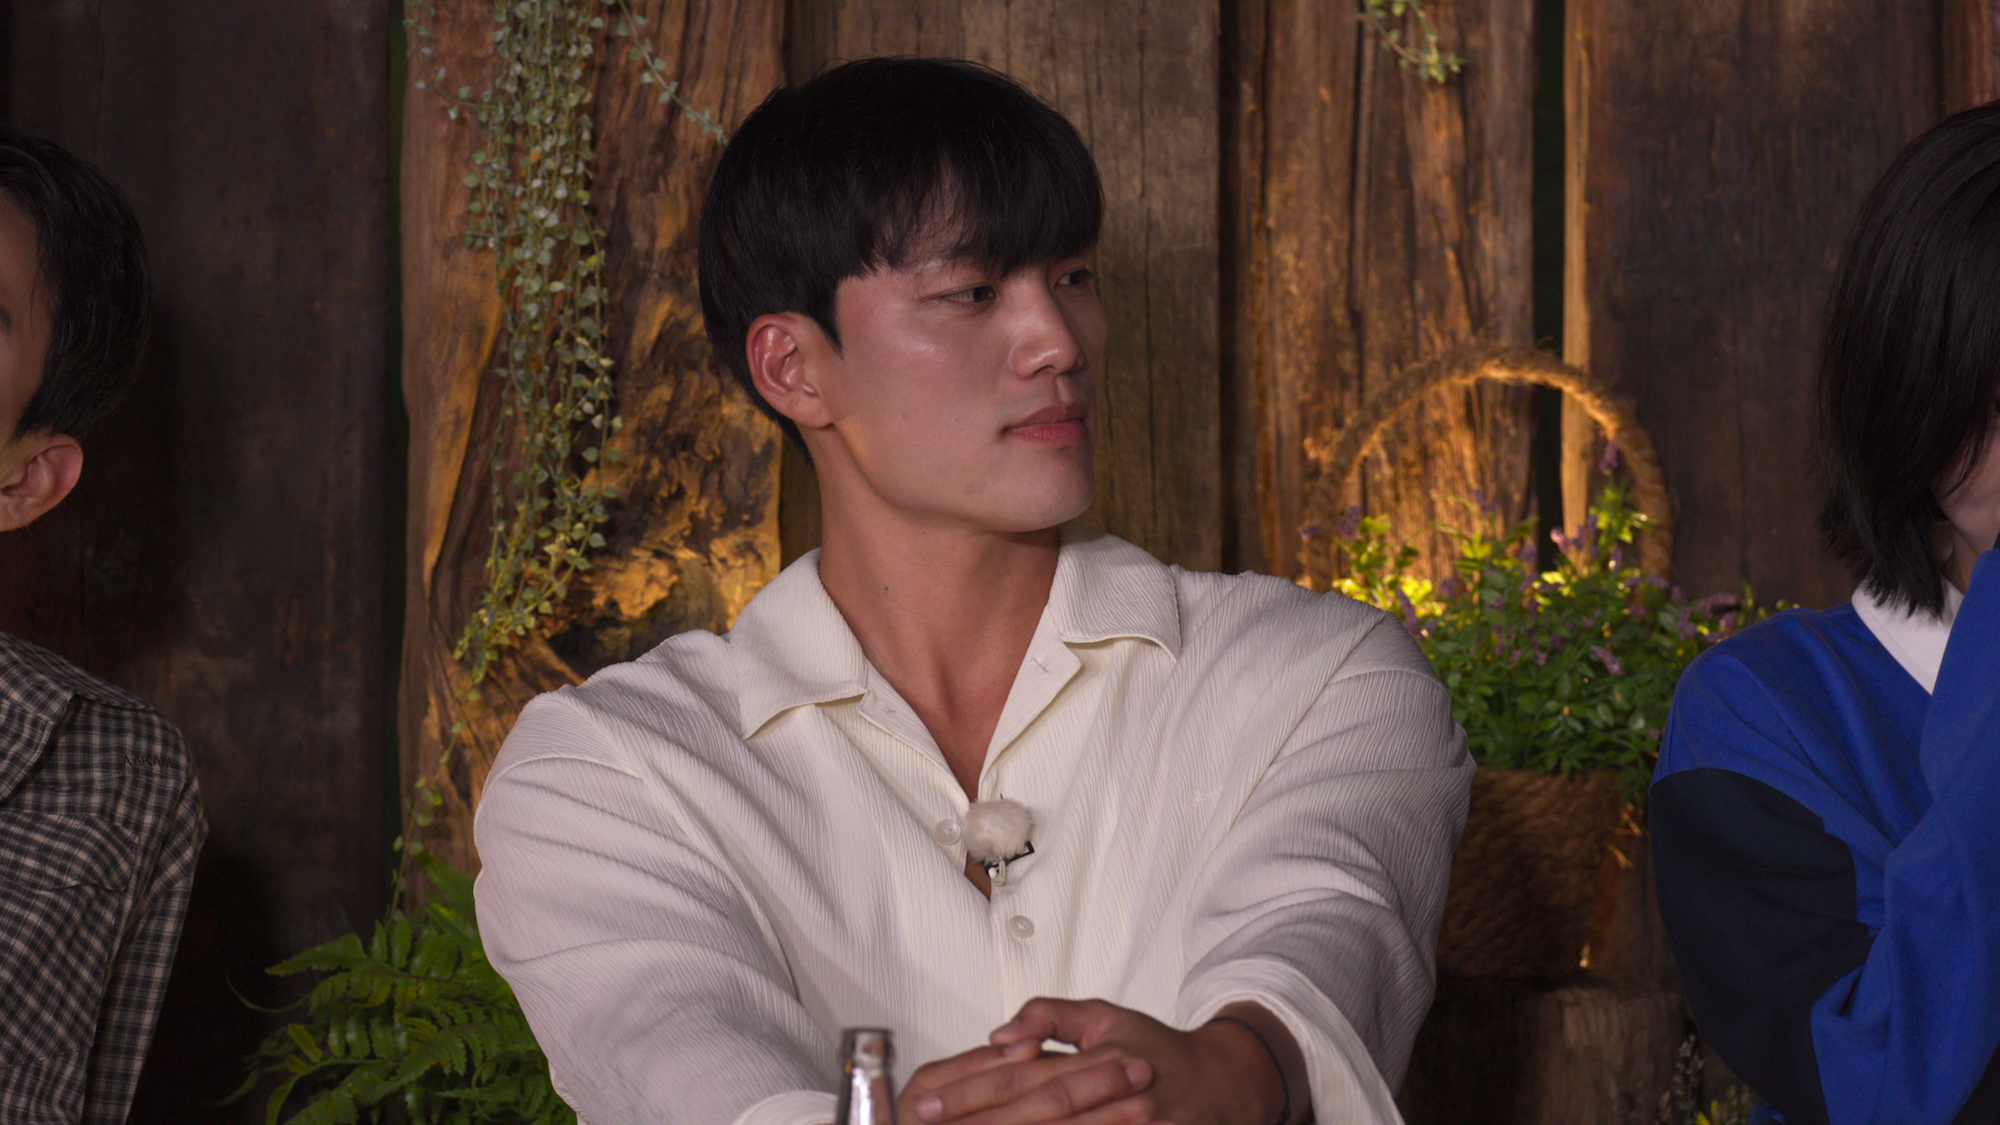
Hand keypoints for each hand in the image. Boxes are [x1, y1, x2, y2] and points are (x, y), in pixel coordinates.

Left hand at [907, 998, 1300, 1124]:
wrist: (1226, 1084)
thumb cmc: (1157, 1051)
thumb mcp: (1105, 1017)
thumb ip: (1049, 1015)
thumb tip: (1000, 1033)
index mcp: (1094, 1053)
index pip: (1020, 1071)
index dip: (971, 1087)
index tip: (928, 1101)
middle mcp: (1111, 1089)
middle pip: (1035, 1110)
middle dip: (978, 1120)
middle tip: (930, 1124)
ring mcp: (1130, 1124)